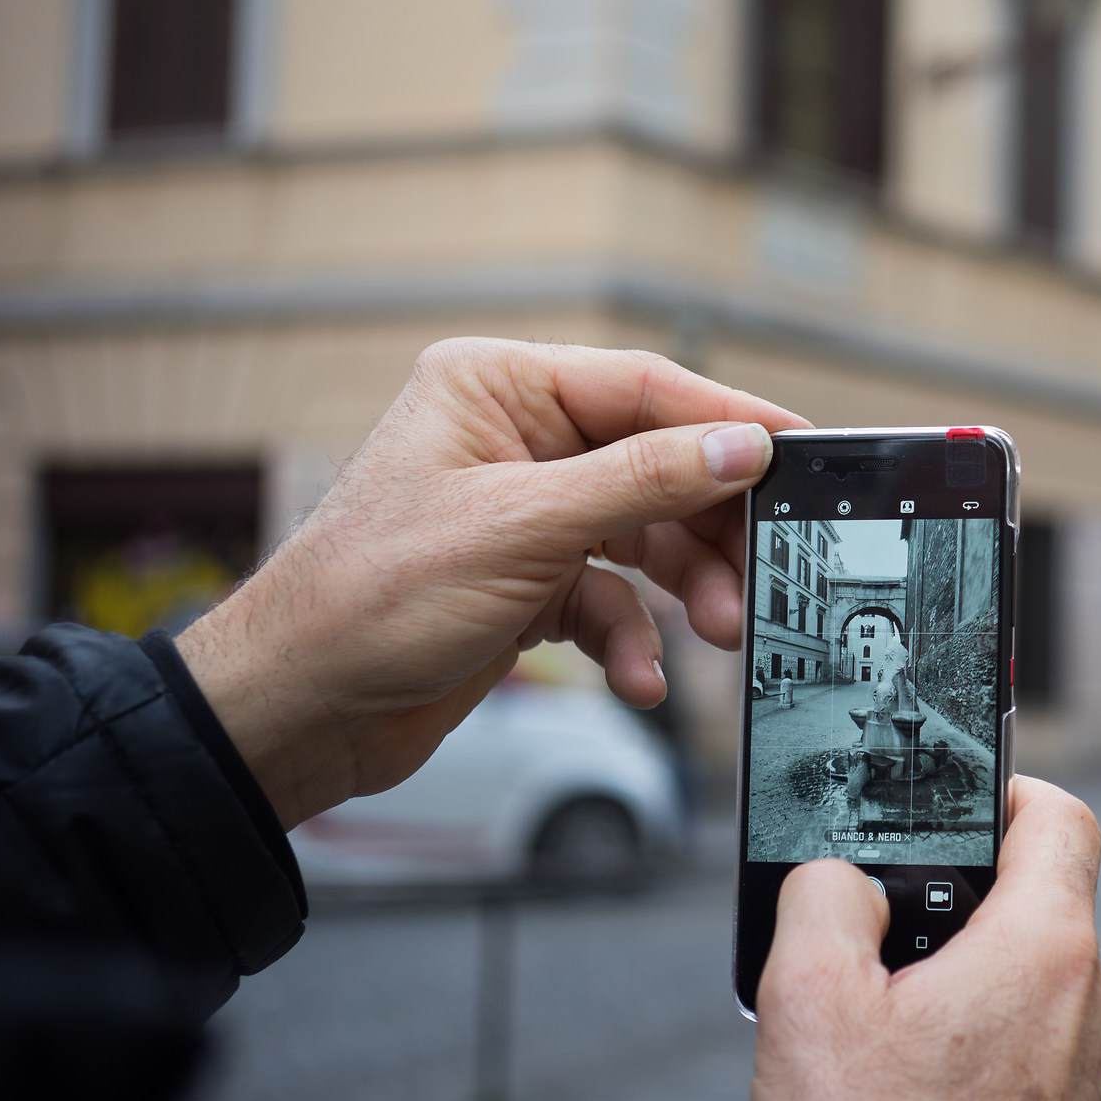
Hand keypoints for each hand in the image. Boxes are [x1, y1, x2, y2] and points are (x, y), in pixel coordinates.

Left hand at [176, 338, 807, 827]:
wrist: (298, 712)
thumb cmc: (368, 601)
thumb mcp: (522, 530)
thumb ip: (642, 482)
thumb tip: (741, 448)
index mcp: (496, 388)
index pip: (644, 388)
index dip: (730, 422)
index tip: (802, 453)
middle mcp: (513, 440)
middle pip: (657, 465)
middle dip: (710, 527)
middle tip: (768, 566)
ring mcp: (522, 513)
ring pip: (644, 538)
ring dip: (685, 591)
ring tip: (720, 632)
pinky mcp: (525, 582)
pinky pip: (610, 599)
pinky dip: (631, 639)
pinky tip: (638, 678)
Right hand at [751, 777, 1100, 1100]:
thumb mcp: (807, 1002)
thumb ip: (822, 898)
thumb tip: (840, 876)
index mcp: (1046, 951)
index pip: (1062, 818)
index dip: (1006, 790)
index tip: (955, 803)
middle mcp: (1088, 1009)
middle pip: (1033, 908)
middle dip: (953, 908)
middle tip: (876, 940)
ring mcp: (1085, 1081)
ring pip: (1025, 989)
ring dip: (958, 989)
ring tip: (876, 1035)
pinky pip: (1024, 1058)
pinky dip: (972, 1055)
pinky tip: (904, 1096)